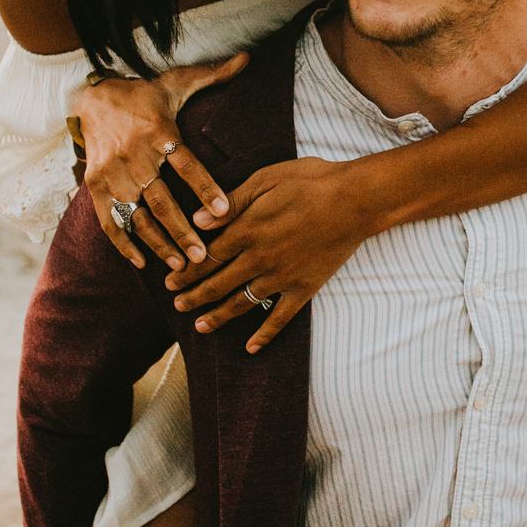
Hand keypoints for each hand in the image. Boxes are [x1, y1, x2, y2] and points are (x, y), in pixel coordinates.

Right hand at [77, 54, 248, 268]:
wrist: (92, 97)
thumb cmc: (144, 95)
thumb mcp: (176, 83)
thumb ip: (213, 76)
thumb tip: (247, 58)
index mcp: (159, 132)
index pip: (187, 164)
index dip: (205, 188)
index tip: (224, 212)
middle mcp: (134, 155)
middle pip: (161, 200)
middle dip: (183, 230)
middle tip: (204, 255)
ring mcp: (112, 173)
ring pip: (137, 216)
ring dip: (158, 243)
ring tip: (181, 265)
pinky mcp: (96, 185)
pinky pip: (109, 221)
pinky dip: (123, 244)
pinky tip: (141, 262)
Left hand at [165, 156, 373, 351]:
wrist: (356, 200)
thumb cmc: (311, 181)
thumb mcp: (266, 179)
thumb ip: (231, 202)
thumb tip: (197, 220)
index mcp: (247, 229)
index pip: (206, 256)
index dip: (186, 271)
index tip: (170, 281)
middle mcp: (259, 258)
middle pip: (217, 283)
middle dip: (194, 297)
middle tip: (176, 306)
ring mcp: (282, 277)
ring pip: (241, 303)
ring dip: (218, 317)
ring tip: (200, 327)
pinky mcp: (304, 288)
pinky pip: (280, 318)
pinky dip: (265, 335)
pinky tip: (251, 348)